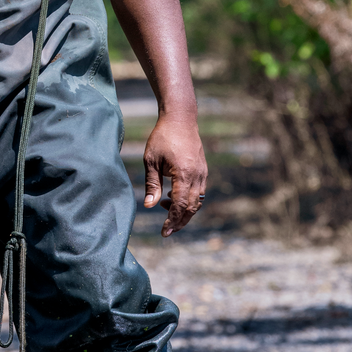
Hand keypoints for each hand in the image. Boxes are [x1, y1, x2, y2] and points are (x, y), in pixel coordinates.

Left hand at [142, 113, 208, 236]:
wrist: (181, 119)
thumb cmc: (162, 137)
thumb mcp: (151, 160)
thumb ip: (152, 184)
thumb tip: (148, 206)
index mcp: (184, 173)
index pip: (180, 205)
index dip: (172, 221)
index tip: (164, 232)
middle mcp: (197, 175)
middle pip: (192, 208)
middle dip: (180, 221)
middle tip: (167, 231)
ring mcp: (202, 173)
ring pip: (197, 201)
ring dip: (184, 211)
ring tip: (166, 210)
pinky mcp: (203, 170)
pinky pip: (199, 192)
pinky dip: (188, 200)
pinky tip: (173, 196)